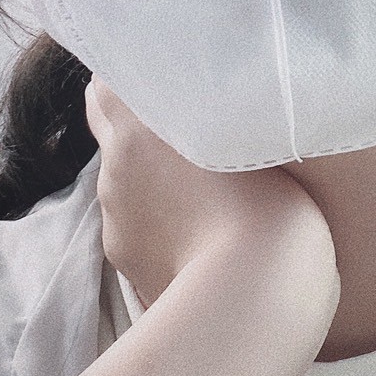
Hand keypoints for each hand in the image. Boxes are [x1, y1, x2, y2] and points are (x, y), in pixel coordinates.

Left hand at [84, 77, 338, 320]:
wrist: (249, 299)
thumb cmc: (268, 208)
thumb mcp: (251, 141)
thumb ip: (219, 120)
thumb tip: (210, 109)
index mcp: (137, 128)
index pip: (107, 82)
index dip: (133, 78)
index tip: (166, 75)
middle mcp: (114, 169)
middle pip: (107, 125)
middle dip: (136, 120)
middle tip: (184, 122)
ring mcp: (115, 219)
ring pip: (123, 178)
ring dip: (149, 174)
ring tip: (201, 187)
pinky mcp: (125, 260)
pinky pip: (134, 223)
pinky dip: (155, 220)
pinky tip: (195, 232)